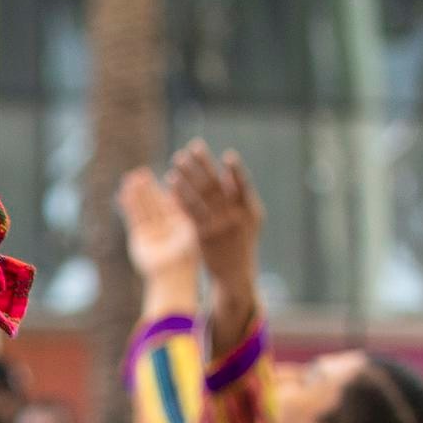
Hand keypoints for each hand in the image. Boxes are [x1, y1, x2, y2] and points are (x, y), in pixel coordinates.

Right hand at [117, 166, 199, 285]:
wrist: (173, 273)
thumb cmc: (187, 253)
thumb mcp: (189, 226)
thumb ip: (183, 209)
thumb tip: (178, 190)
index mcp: (181, 224)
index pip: (173, 202)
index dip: (168, 188)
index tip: (165, 173)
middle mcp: (165, 228)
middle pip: (155, 204)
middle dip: (148, 189)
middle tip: (141, 172)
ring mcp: (151, 233)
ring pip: (143, 209)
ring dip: (136, 195)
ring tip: (129, 178)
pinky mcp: (139, 238)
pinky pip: (134, 218)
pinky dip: (128, 206)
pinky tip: (124, 194)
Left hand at [168, 141, 262, 308]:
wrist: (234, 273)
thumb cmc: (241, 242)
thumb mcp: (249, 220)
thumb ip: (240, 197)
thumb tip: (228, 171)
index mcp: (251, 211)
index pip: (243, 187)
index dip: (236, 171)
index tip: (227, 155)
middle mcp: (236, 217)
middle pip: (217, 186)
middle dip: (204, 165)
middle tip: (191, 148)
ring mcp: (219, 226)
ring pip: (201, 196)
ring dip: (187, 175)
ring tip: (176, 159)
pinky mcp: (202, 235)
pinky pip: (189, 210)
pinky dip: (180, 194)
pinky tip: (171, 181)